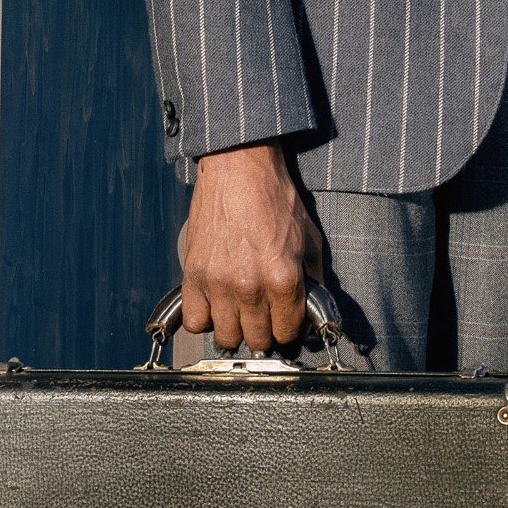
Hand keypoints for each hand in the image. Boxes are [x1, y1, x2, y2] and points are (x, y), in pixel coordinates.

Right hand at [178, 142, 326, 353]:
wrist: (239, 168)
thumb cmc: (274, 197)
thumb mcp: (308, 238)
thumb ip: (313, 277)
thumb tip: (314, 305)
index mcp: (283, 279)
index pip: (287, 331)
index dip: (289, 330)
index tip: (284, 324)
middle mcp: (250, 287)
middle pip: (257, 339)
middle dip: (264, 333)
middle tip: (263, 320)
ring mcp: (218, 283)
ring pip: (225, 336)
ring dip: (235, 330)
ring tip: (239, 316)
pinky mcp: (193, 274)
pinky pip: (194, 319)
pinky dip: (204, 318)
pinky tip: (214, 306)